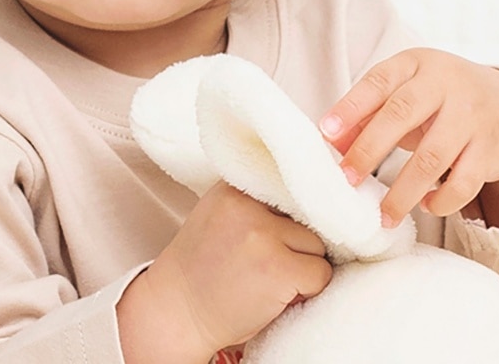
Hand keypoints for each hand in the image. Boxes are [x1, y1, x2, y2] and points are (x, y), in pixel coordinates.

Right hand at [117, 182, 331, 363]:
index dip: (287, 213)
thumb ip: (251, 202)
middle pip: (304, 218)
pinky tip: (279, 295)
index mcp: (231, 188)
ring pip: (316, 246)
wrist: (177, 311)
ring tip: (271, 278)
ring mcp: (263, 235)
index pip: (284, 186)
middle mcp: (247, 206)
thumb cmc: (202, 269)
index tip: (281, 230)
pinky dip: (308, 289)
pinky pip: (320, 273)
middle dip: (295, 244)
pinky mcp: (279, 268)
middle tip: (267, 263)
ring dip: (304, 265)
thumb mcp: (219, 216)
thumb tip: (305, 199)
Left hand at [318, 48, 498, 228]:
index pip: (377, 81)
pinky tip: (426, 207)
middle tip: (347, 179)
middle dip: (369, 150)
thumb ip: (367, 112)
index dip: (350, 107)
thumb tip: (330, 141)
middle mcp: (444, 84)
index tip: (326, 132)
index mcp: (415, 64)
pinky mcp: (492, 149)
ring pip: (432, 157)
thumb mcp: (404, 93)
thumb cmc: (438, 99)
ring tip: (383, 215)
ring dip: (403, 192)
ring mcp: (471, 115)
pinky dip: (443, 200)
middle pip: (401, 115)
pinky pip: (465, 182)